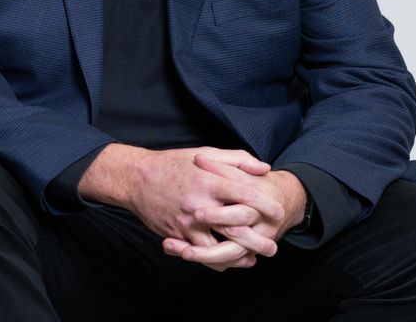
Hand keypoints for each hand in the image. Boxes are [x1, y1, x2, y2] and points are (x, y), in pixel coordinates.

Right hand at [163, 155, 306, 270]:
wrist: (137, 179)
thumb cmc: (173, 164)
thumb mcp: (205, 153)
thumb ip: (236, 159)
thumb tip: (264, 168)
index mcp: (208, 181)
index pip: (244, 194)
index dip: (265, 204)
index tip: (278, 212)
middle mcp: (199, 204)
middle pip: (235, 228)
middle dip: (258, 240)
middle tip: (273, 246)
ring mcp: (187, 223)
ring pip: (219, 248)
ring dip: (239, 256)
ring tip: (254, 258)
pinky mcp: (177, 236)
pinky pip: (200, 254)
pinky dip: (217, 261)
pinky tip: (229, 260)